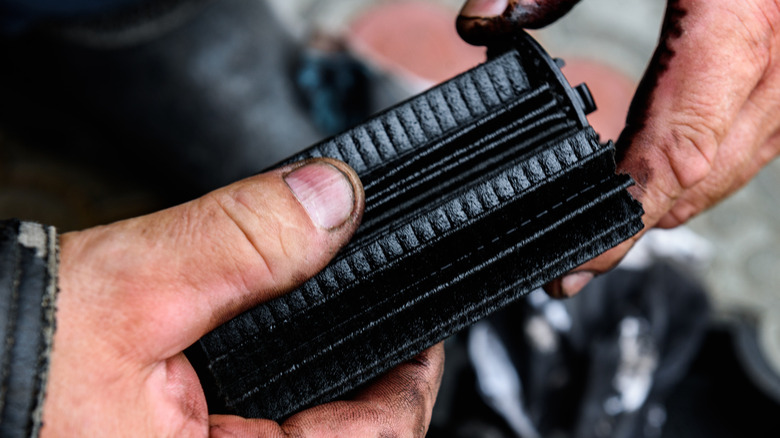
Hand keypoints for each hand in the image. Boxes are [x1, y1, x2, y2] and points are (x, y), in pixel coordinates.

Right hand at [42, 158, 443, 436]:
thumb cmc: (7, 364)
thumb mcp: (132, 289)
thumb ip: (240, 242)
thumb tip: (331, 199)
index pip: (377, 435)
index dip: (410, 372)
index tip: (420, 320)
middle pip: (351, 433)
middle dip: (363, 367)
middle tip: (367, 308)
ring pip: (309, 430)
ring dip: (322, 375)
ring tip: (319, 320)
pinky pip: (263, 426)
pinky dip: (280, 386)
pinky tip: (267, 348)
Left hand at [458, 0, 779, 295]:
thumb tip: (480, 29)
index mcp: (741, 5)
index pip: (678, 144)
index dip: (626, 216)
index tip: (579, 261)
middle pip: (719, 164)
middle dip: (650, 220)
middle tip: (584, 258)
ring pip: (754, 148)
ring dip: (686, 192)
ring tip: (621, 223)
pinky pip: (770, 113)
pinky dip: (719, 148)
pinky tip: (674, 160)